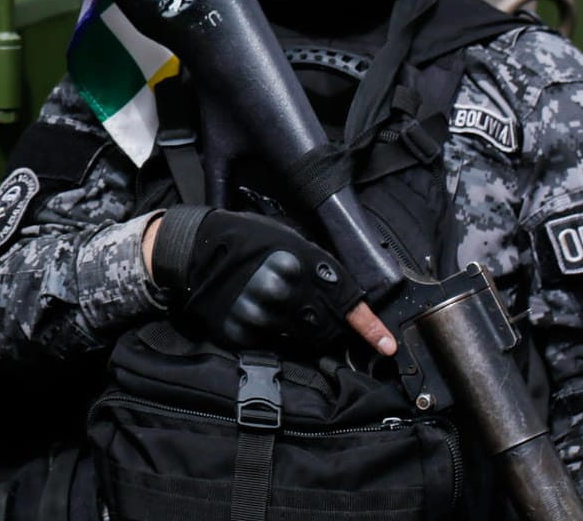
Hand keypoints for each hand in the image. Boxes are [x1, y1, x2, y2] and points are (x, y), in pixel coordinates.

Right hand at [145, 207, 395, 356]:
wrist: (196, 248)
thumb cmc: (247, 240)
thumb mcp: (288, 238)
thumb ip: (316, 266)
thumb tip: (344, 294)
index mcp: (301, 263)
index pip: (346, 303)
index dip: (369, 327)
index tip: (386, 345)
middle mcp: (284, 289)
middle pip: (326, 326)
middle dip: (327, 326)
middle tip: (309, 313)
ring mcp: (261, 312)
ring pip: (299, 338)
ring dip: (297, 330)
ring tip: (277, 307)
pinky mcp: (241, 329)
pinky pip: (269, 342)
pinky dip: (269, 334)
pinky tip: (255, 313)